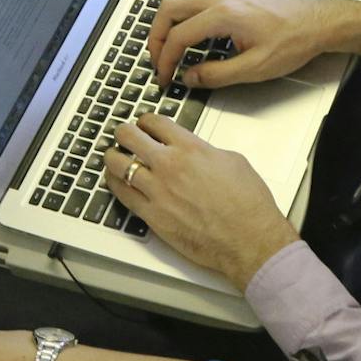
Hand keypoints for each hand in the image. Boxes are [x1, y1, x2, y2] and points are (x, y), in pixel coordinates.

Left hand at [104, 114, 300, 287]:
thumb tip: (196, 152)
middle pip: (130, 137)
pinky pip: (122, 194)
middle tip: (123, 135)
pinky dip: (115, 184)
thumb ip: (207, 151)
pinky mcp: (152, 216)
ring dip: (112, 157)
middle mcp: (170, 165)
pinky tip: (115, 181)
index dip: (146, 120)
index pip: (156, 123)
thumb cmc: (248, 204)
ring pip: (118, 165)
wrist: (248, 239)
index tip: (144, 123)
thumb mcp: (233, 161)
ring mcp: (157, 191)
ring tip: (113, 157)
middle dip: (124, 133)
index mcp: (191, 148)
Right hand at [145, 0, 360, 88]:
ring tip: (167, 44)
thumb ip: (217, 74)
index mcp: (224, 15)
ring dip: (166, 20)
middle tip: (158, 60)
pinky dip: (181, 11)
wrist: (316, 23)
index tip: (164, 77)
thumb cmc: (292, 43)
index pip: (180, 36)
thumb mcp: (255, 68)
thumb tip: (189, 77)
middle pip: (170, 8)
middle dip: (157, 36)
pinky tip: (187, 29)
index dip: (166, 59)